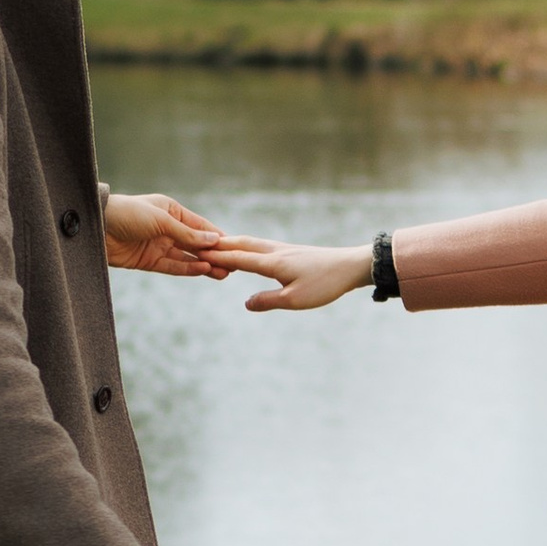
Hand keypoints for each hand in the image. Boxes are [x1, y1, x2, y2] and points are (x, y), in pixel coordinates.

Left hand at [104, 192, 231, 275]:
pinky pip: (173, 266)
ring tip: (224, 273)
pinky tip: (204, 271)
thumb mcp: (161, 221)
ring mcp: (158, 245)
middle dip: (214, 254)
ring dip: (205, 265)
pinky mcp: (149, 261)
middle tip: (234, 265)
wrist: (95, 227)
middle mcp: (167, 228)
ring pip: (187, 258)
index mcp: (171, 211)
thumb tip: (214, 239)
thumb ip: (187, 233)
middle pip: (195, 243)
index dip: (217, 236)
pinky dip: (188, 269)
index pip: (200, 225)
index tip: (235, 247)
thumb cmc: (127, 214)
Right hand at [205, 238, 374, 313]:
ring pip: (251, 242)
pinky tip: (249, 248)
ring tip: (216, 243)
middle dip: (219, 246)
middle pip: (241, 245)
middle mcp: (275, 251)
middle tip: (196, 244)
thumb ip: (268, 301)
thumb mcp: (295, 300)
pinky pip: (261, 245)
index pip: (238, 259)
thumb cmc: (324, 285)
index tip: (196, 254)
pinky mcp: (291, 251)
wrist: (350, 266)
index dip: (216, 257)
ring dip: (232, 243)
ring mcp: (283, 249)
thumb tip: (246, 303)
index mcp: (272, 263)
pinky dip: (247, 244)